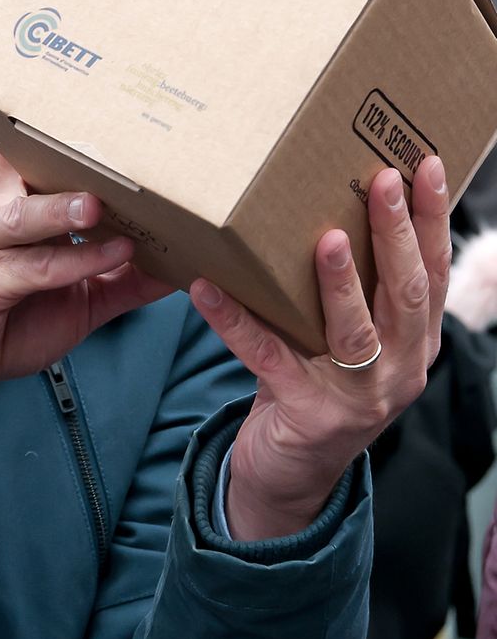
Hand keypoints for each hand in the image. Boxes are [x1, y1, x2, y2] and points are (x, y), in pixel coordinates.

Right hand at [0, 149, 171, 431]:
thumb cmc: (4, 320)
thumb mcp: (77, 300)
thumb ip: (120, 281)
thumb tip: (177, 269)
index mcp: (20, 204)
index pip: (42, 154)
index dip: (70, 131)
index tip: (117, 113)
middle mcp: (0, 213)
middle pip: (29, 169)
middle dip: (68, 154)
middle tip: (116, 147)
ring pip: (24, 215)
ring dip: (63, 208)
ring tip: (99, 205)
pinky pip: (33, 267)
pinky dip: (75, 262)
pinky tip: (114, 255)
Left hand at [190, 157, 450, 539]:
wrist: (292, 474)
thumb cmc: (317, 384)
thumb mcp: (348, 340)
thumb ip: (352, 291)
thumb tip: (323, 206)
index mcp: (415, 342)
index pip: (431, 272)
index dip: (432, 218)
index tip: (424, 165)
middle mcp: (399, 368)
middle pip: (405, 292)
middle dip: (396, 232)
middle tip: (383, 178)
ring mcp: (358, 396)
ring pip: (354, 330)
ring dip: (340, 282)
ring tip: (324, 238)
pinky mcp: (307, 412)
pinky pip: (267, 357)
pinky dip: (235, 321)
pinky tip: (206, 290)